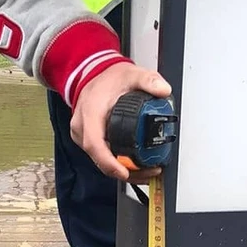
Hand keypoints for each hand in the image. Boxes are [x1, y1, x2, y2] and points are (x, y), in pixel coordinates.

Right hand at [71, 63, 171, 180]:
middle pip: (100, 160)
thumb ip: (149, 80)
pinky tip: (135, 167)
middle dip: (125, 172)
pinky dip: (118, 165)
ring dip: (124, 171)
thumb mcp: (132, 74)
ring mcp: (82, 136)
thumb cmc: (108, 78)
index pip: (95, 144)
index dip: (110, 162)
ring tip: (147, 172)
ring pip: (101, 162)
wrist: (94, 75)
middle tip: (148, 173)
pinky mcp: (87, 141)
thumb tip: (163, 90)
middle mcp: (82, 127)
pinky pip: (102, 158)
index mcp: (90, 113)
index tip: (125, 172)